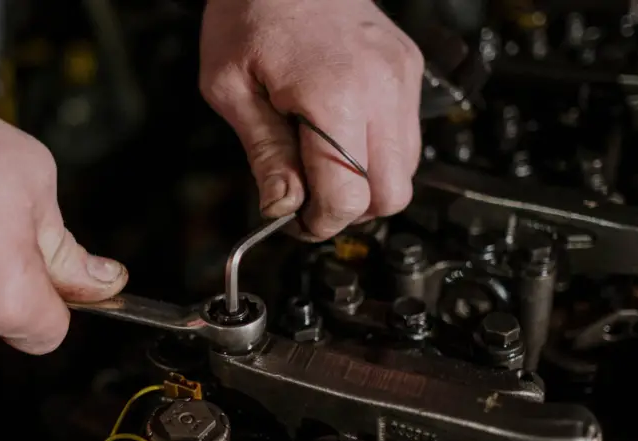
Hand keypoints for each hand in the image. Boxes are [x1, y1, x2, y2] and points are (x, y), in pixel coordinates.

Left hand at [199, 0, 423, 239]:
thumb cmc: (250, 11)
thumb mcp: (229, 88)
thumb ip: (263, 153)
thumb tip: (282, 207)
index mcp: (335, 96)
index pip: (349, 196)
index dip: (321, 222)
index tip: (297, 221)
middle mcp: (381, 89)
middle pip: (392, 195)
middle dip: (350, 210)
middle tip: (312, 198)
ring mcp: (401, 78)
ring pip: (406, 171)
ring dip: (367, 182)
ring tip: (322, 162)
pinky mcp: (408, 70)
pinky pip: (407, 136)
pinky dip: (378, 151)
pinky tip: (341, 134)